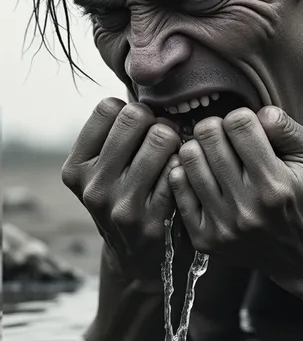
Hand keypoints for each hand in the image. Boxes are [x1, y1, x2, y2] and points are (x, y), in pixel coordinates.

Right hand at [62, 98, 187, 289]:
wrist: (138, 257)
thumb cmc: (128, 194)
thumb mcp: (105, 167)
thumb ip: (116, 130)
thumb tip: (150, 82)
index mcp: (76, 168)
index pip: (109, 107)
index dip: (132, 112)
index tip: (139, 129)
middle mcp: (93, 187)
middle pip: (136, 116)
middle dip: (156, 121)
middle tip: (164, 137)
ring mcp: (122, 206)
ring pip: (163, 136)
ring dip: (177, 140)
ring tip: (175, 154)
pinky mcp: (154, 220)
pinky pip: (183, 166)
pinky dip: (188, 165)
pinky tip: (184, 176)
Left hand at [169, 107, 302, 283]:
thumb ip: (287, 126)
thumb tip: (257, 113)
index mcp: (275, 185)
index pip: (238, 124)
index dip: (242, 118)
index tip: (247, 129)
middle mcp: (247, 208)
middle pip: (208, 137)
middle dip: (216, 128)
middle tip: (225, 137)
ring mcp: (223, 226)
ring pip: (189, 159)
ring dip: (200, 149)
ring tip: (214, 155)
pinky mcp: (205, 239)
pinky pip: (178, 188)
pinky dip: (186, 174)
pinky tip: (204, 175)